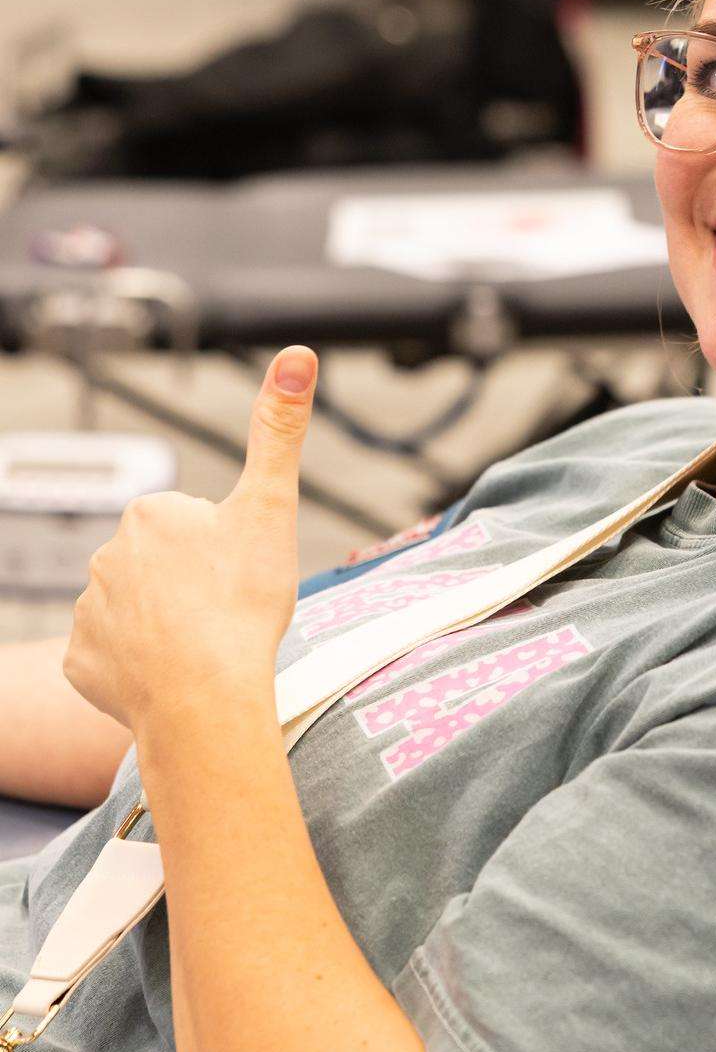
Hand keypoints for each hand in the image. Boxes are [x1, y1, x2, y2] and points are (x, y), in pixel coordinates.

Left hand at [63, 347, 318, 735]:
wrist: (204, 699)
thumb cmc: (242, 603)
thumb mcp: (272, 508)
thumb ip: (280, 431)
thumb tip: (299, 352)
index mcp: (152, 513)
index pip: (193, 523)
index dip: (225, 549)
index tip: (239, 575)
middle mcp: (108, 553)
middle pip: (164, 566)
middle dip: (192, 585)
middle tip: (226, 614)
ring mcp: (89, 611)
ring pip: (137, 611)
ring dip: (165, 627)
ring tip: (200, 651)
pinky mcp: (80, 663)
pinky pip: (112, 658)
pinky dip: (138, 668)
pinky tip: (170, 676)